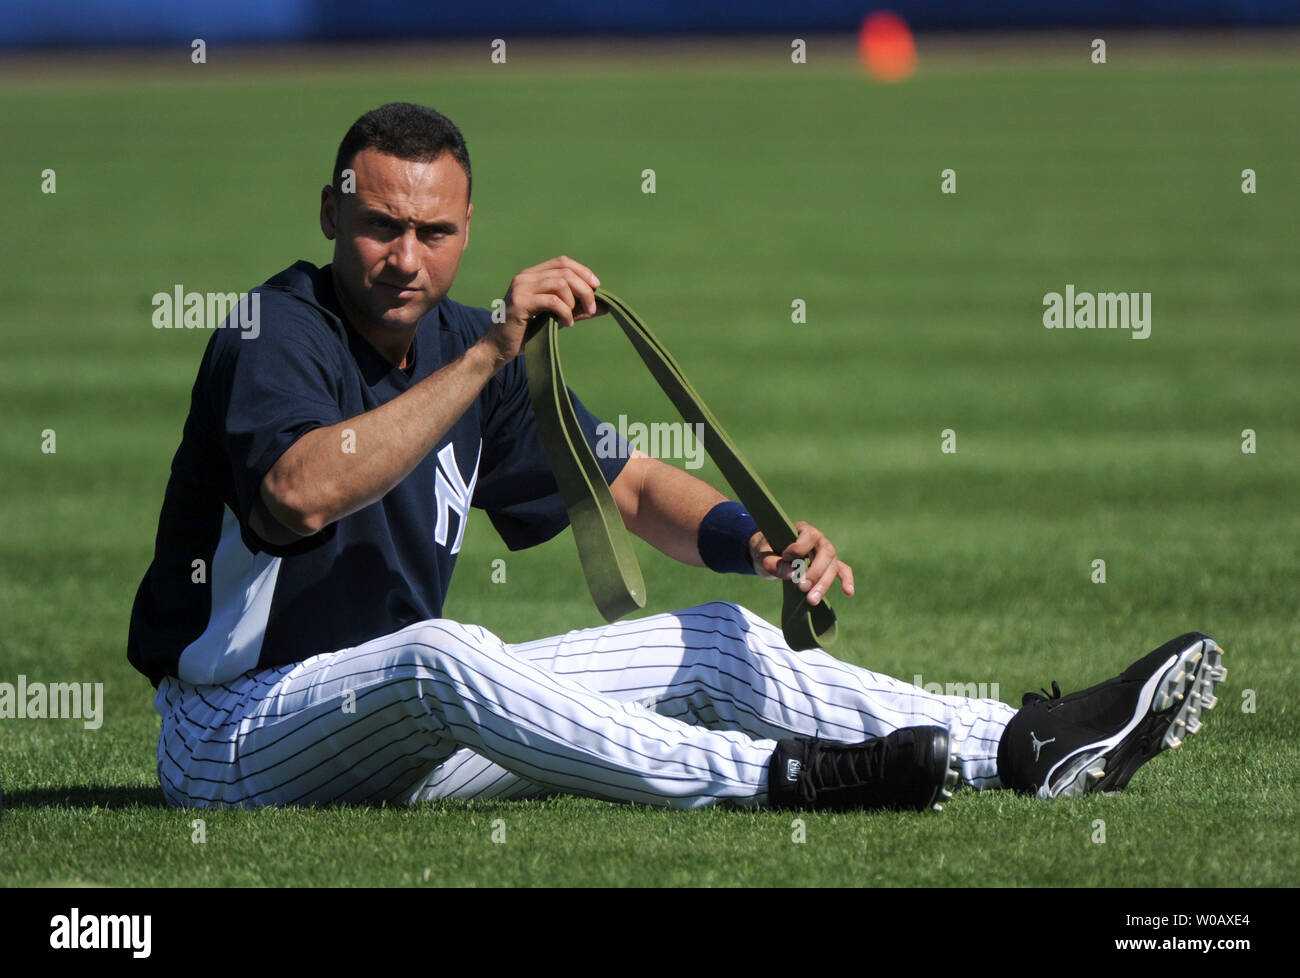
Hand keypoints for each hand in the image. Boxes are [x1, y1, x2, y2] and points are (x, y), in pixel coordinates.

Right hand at [483, 256, 604, 370]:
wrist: (498, 348)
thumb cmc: (526, 333)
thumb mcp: (556, 317)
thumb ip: (578, 309)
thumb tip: (605, 306)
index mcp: (532, 275)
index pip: (562, 262)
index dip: (583, 271)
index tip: (596, 287)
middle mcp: (525, 277)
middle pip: (565, 271)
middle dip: (584, 289)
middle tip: (591, 308)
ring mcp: (521, 288)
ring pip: (560, 283)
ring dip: (574, 302)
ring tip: (573, 318)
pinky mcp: (520, 303)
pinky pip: (552, 301)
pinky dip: (565, 312)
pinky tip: (566, 324)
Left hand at [748, 521, 854, 606]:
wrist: (769, 553)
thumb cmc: (767, 551)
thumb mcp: (763, 555)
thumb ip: (773, 563)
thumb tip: (791, 574)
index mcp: (802, 530)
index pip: (808, 536)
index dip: (798, 548)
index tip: (785, 557)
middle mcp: (818, 539)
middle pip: (826, 553)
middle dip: (816, 572)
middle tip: (802, 587)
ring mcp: (825, 552)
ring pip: (833, 565)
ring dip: (824, 583)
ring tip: (812, 600)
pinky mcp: (828, 564)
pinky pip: (842, 570)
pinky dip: (846, 580)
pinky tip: (849, 592)